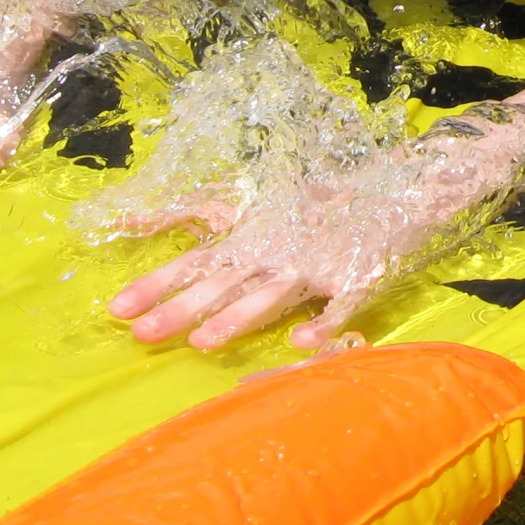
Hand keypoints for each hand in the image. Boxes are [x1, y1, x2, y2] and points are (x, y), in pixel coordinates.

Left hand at [108, 115, 524, 349]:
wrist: (409, 181)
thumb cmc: (335, 197)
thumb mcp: (274, 201)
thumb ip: (217, 215)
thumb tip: (146, 219)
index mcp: (262, 231)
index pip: (200, 260)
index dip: (159, 282)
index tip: (115, 310)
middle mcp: (284, 245)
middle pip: (227, 281)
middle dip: (183, 306)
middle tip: (140, 334)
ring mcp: (323, 261)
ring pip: (275, 293)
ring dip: (240, 317)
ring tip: (203, 343)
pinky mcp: (362, 273)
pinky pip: (342, 301)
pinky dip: (324, 319)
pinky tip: (302, 339)